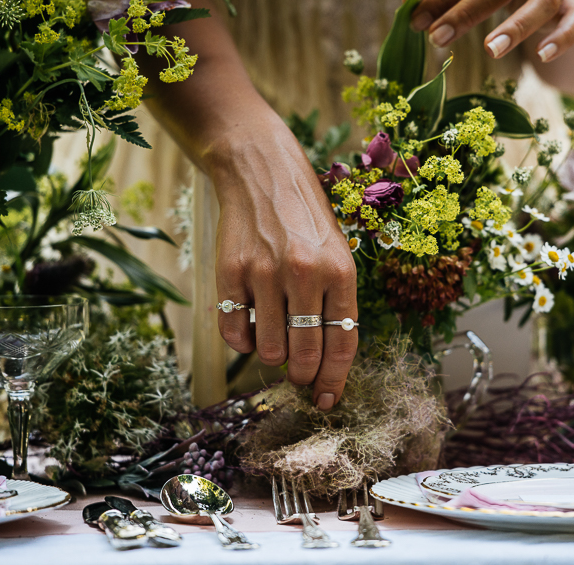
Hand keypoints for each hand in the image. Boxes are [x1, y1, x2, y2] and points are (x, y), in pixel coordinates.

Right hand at [209, 119, 357, 409]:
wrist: (261, 173)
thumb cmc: (305, 219)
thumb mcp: (336, 253)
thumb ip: (335, 303)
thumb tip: (326, 363)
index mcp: (340, 271)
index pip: (343, 343)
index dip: (335, 380)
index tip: (327, 399)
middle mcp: (305, 273)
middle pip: (306, 356)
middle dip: (303, 377)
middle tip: (298, 375)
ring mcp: (265, 273)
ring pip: (269, 351)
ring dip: (273, 357)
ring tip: (275, 338)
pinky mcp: (230, 272)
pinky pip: (235, 334)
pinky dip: (243, 342)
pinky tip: (251, 325)